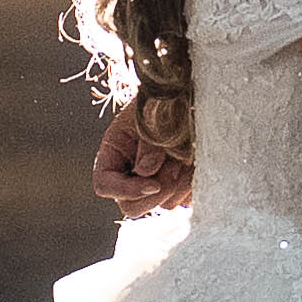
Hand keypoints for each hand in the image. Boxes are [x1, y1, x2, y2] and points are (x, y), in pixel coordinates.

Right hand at [92, 97, 190, 217]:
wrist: (195, 94)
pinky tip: (196, 162)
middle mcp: (131, 171)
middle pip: (132, 207)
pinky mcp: (178, 185)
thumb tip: (146, 172)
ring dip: (179, 184)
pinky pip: (184, 201)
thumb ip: (149, 143)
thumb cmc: (169, 98)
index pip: (104, 184)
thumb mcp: (155, 114)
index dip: (125, 190)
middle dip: (156, 192)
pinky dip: (193, 185)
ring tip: (188, 154)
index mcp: (115, 150)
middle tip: (176, 167)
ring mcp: (156, 181)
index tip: (153, 183)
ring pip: (163, 204)